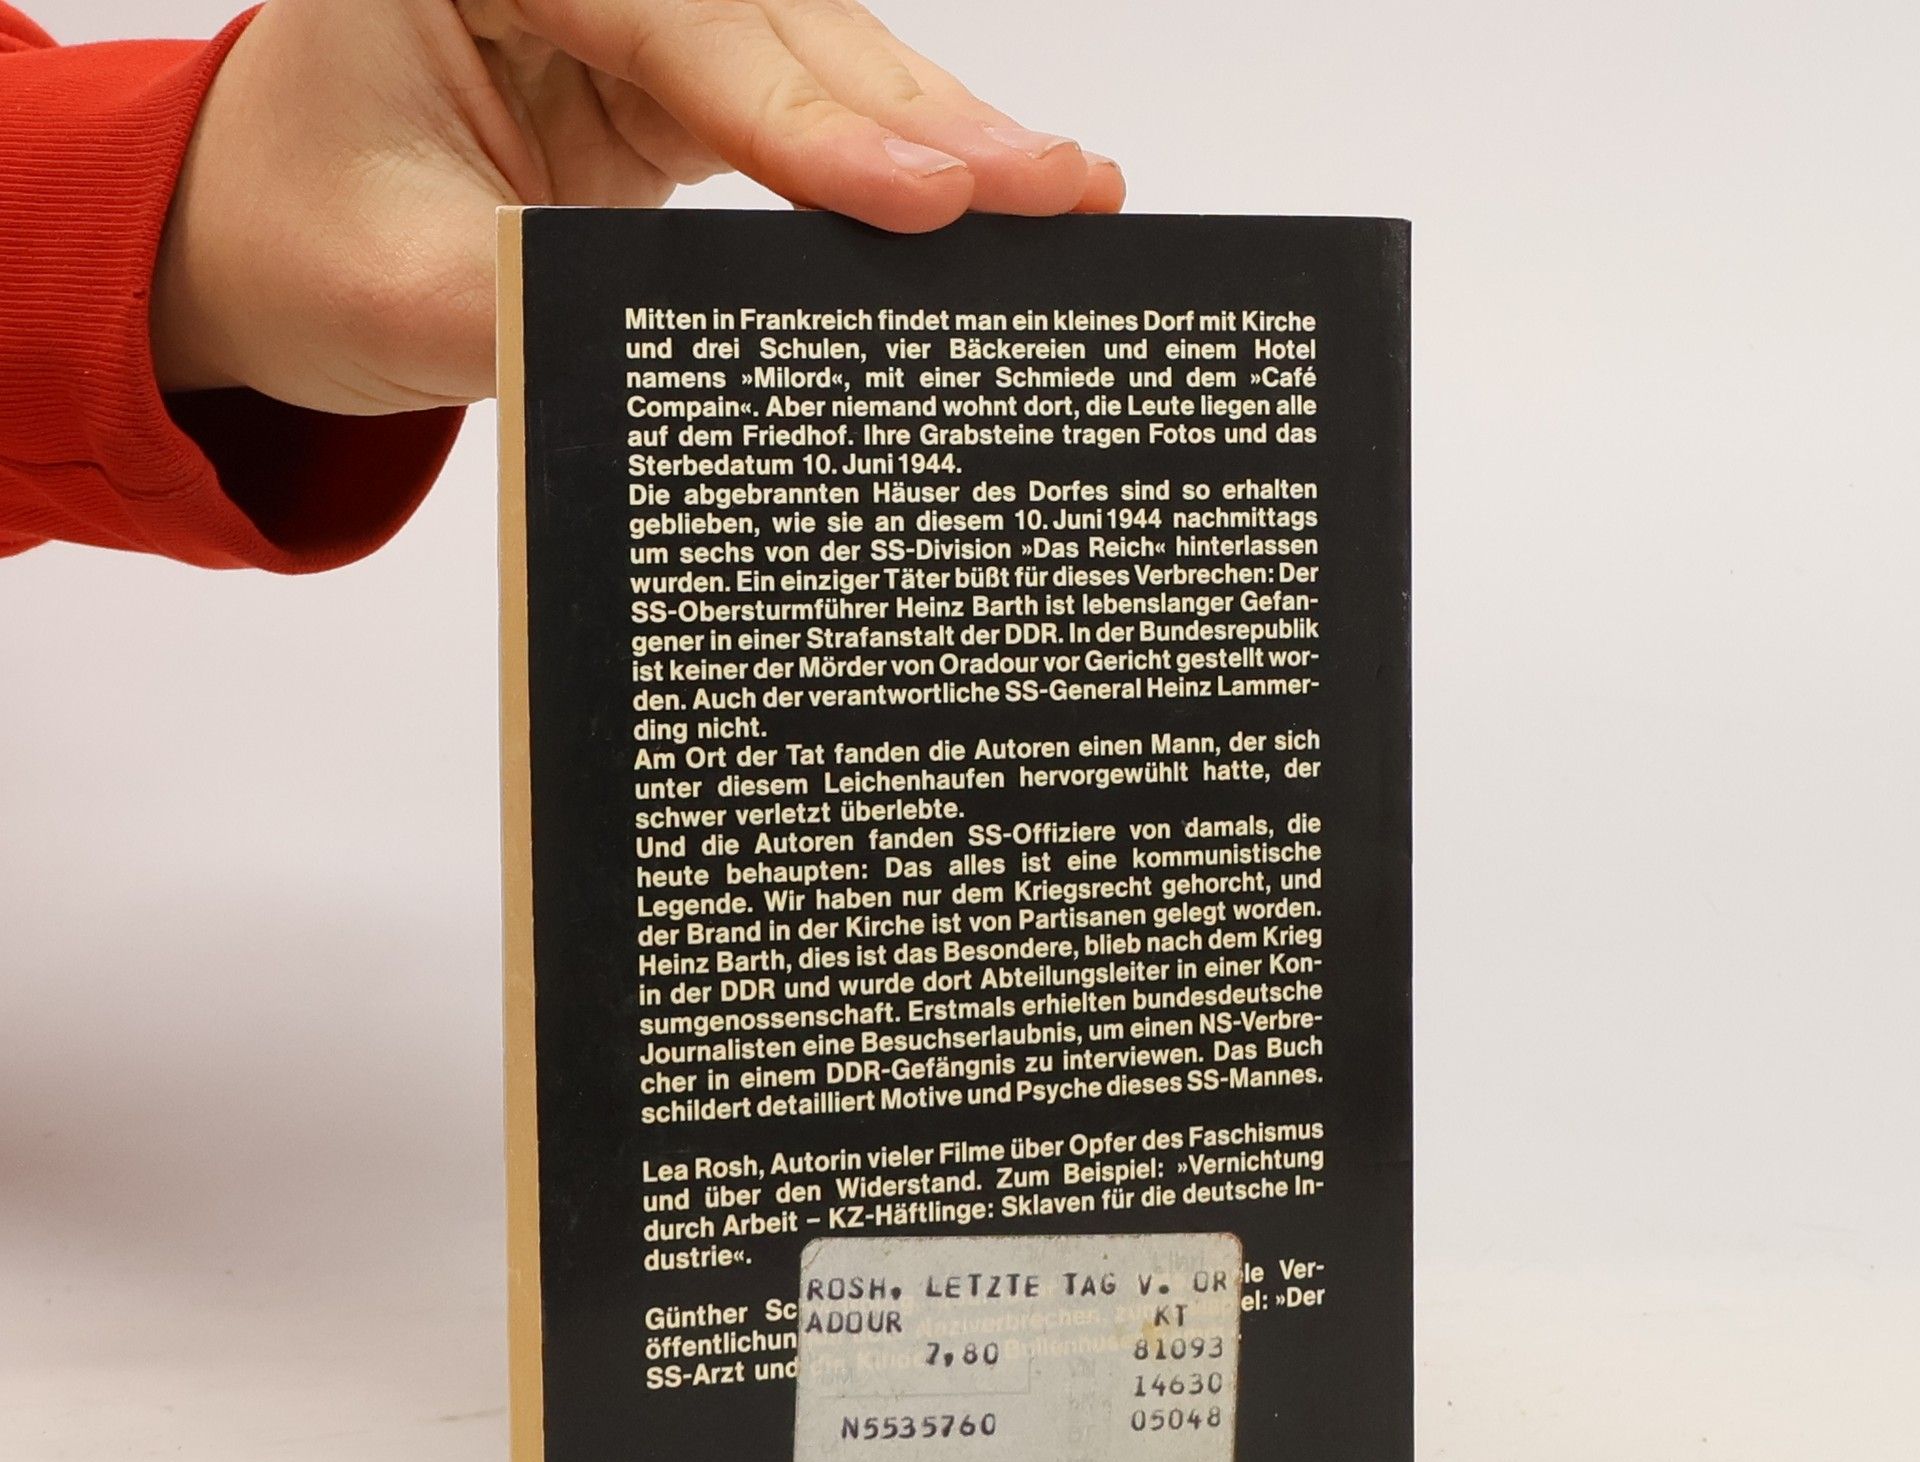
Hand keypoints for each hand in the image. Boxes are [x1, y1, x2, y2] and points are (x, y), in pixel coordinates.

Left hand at [151, 0, 1124, 414]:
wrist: (266, 240)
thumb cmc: (301, 242)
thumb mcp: (402, 292)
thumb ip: (550, 307)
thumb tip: (722, 359)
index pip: (674, 26)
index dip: (806, 121)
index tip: (921, 194)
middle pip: (776, 20)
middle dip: (915, 113)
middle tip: (1049, 187)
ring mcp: (637, 10)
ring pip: (814, 49)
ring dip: (937, 127)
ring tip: (1062, 188)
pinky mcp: (678, 77)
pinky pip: (806, 103)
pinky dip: (895, 153)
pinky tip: (989, 185)